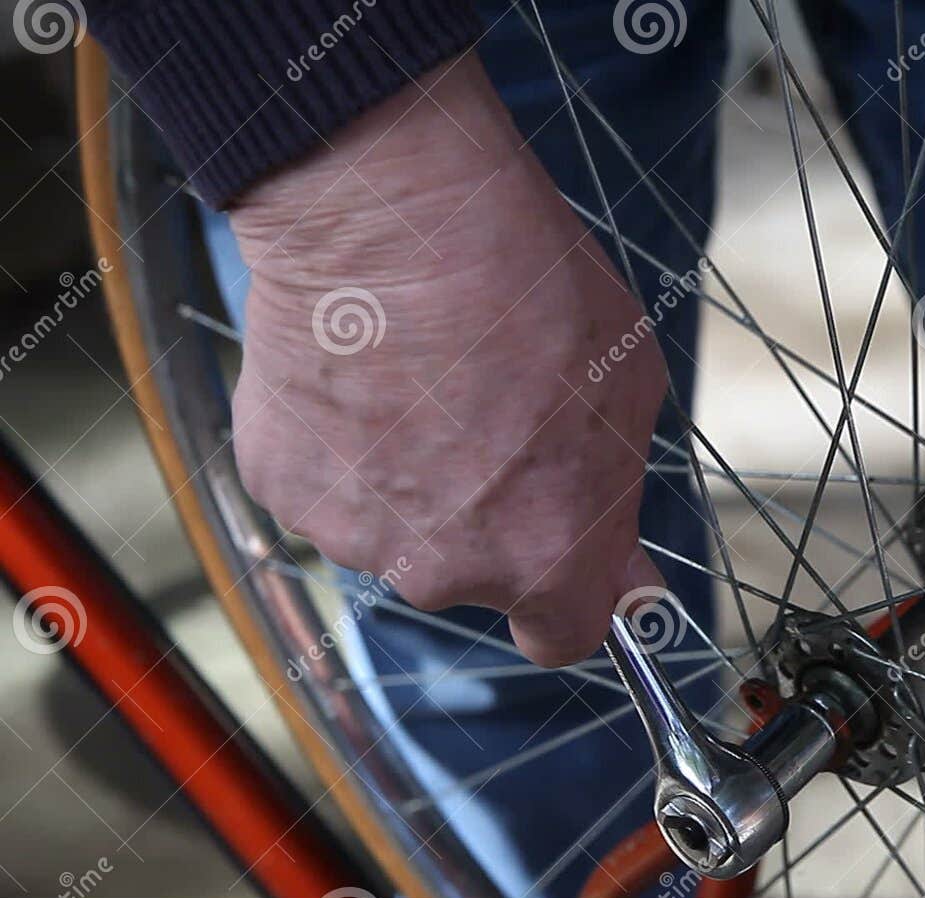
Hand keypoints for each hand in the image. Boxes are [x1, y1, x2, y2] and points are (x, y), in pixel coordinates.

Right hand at [229, 57, 666, 666]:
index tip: (563, 558)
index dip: (563, 596)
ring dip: (408, 478)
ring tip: (421, 379)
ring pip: (393, 528)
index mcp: (546, 557)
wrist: (399, 218)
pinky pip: (327, 485)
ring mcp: (353, 533)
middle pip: (470, 573)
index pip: (560, 636)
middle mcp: (445, 572)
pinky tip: (360, 372)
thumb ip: (614, 494)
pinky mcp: (280, 485)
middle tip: (487, 417)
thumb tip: (620, 569)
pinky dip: (342, 444)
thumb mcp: (628, 391)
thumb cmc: (533, 290)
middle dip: (483, 516)